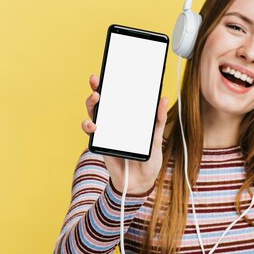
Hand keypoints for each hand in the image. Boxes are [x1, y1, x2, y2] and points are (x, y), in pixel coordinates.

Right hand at [82, 74, 168, 194]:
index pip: (122, 97)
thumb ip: (158, 120)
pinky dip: (89, 126)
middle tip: (98, 79)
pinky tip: (94, 125)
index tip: (114, 69)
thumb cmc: (148, 160)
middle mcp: (116, 122)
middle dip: (99, 87)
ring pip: (94, 112)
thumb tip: (163, 99)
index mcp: (130, 118)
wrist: (139, 183)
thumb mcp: (156, 139)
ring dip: (92, 103)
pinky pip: (91, 131)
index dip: (116, 83)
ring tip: (96, 98)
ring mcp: (107, 131)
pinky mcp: (100, 143)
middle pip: (105, 101)